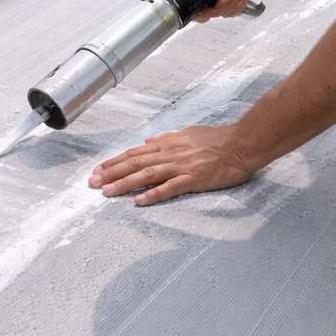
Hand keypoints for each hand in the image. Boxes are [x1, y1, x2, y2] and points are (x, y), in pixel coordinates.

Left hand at [88, 125, 253, 204]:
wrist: (243, 143)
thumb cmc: (218, 139)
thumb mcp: (188, 134)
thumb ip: (166, 139)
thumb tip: (146, 141)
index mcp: (169, 143)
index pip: (135, 152)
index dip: (114, 161)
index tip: (98, 169)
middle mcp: (171, 153)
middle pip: (135, 163)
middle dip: (112, 173)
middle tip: (93, 183)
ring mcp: (182, 166)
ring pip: (147, 174)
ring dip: (125, 183)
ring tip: (107, 192)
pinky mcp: (195, 179)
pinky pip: (171, 187)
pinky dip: (154, 194)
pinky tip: (140, 201)